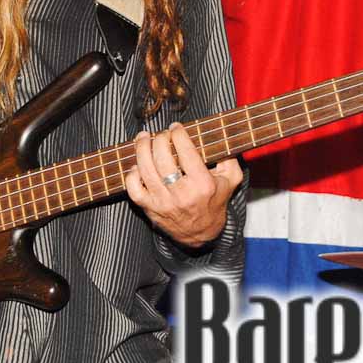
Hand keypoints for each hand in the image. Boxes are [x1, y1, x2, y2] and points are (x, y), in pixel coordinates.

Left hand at [124, 122, 243, 248]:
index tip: (175, 127)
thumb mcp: (230, 180)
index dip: (178, 135)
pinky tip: (137, 164)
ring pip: (146, 170)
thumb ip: (229, 158)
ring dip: (142, 149)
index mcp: (203, 185)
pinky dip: (132, 174)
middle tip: (161, 134)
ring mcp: (163, 202)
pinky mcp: (150, 209)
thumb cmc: (214, 202)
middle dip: (159, 139)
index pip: (186, 152)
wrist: (201, 234)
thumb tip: (219, 137)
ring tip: (143, 138)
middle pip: (163, 159)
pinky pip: (134, 189)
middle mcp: (182, 194)